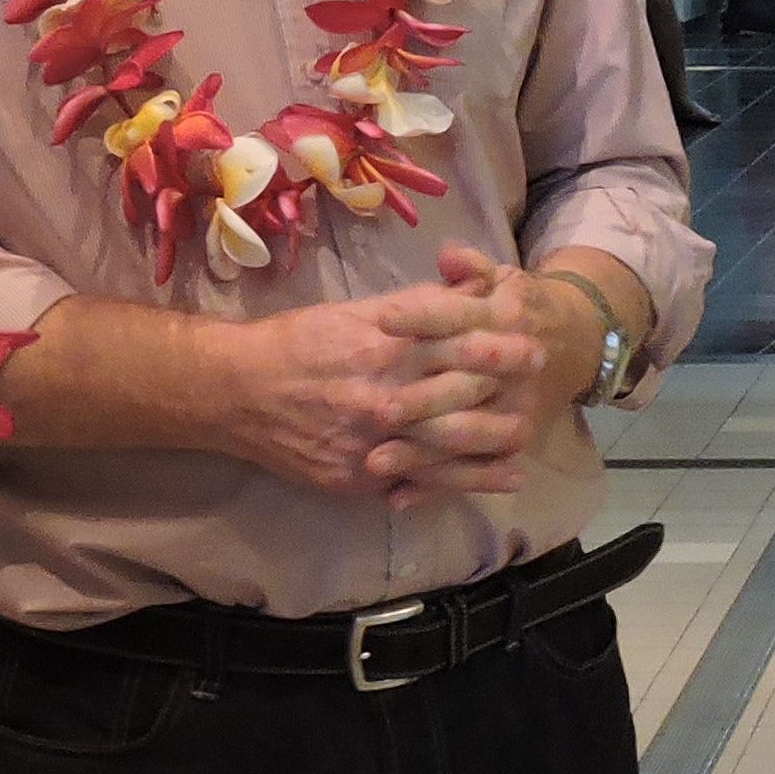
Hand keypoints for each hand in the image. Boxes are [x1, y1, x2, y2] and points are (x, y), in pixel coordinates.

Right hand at [210, 271, 537, 501]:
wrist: (234, 394)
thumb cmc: (296, 343)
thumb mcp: (351, 312)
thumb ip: (413, 307)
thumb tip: (468, 292)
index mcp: (380, 346)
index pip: (454, 343)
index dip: (498, 343)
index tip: (531, 341)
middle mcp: (381, 395)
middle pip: (460, 395)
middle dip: (505, 388)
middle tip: (540, 380)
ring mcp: (371, 442)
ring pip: (447, 445)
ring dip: (493, 442)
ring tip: (526, 437)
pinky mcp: (358, 477)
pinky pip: (419, 480)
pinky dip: (461, 481)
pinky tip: (496, 479)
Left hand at [367, 245, 599, 503]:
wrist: (578, 342)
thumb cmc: (522, 307)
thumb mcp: (503, 278)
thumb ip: (472, 267)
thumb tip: (447, 254)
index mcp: (505, 320)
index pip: (459, 318)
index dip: (423, 317)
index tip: (384, 321)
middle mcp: (512, 370)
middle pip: (462, 387)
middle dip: (420, 400)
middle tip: (375, 408)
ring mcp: (514, 412)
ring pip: (465, 437)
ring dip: (420, 452)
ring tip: (373, 459)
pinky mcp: (512, 444)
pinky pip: (472, 471)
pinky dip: (434, 485)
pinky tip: (396, 496)